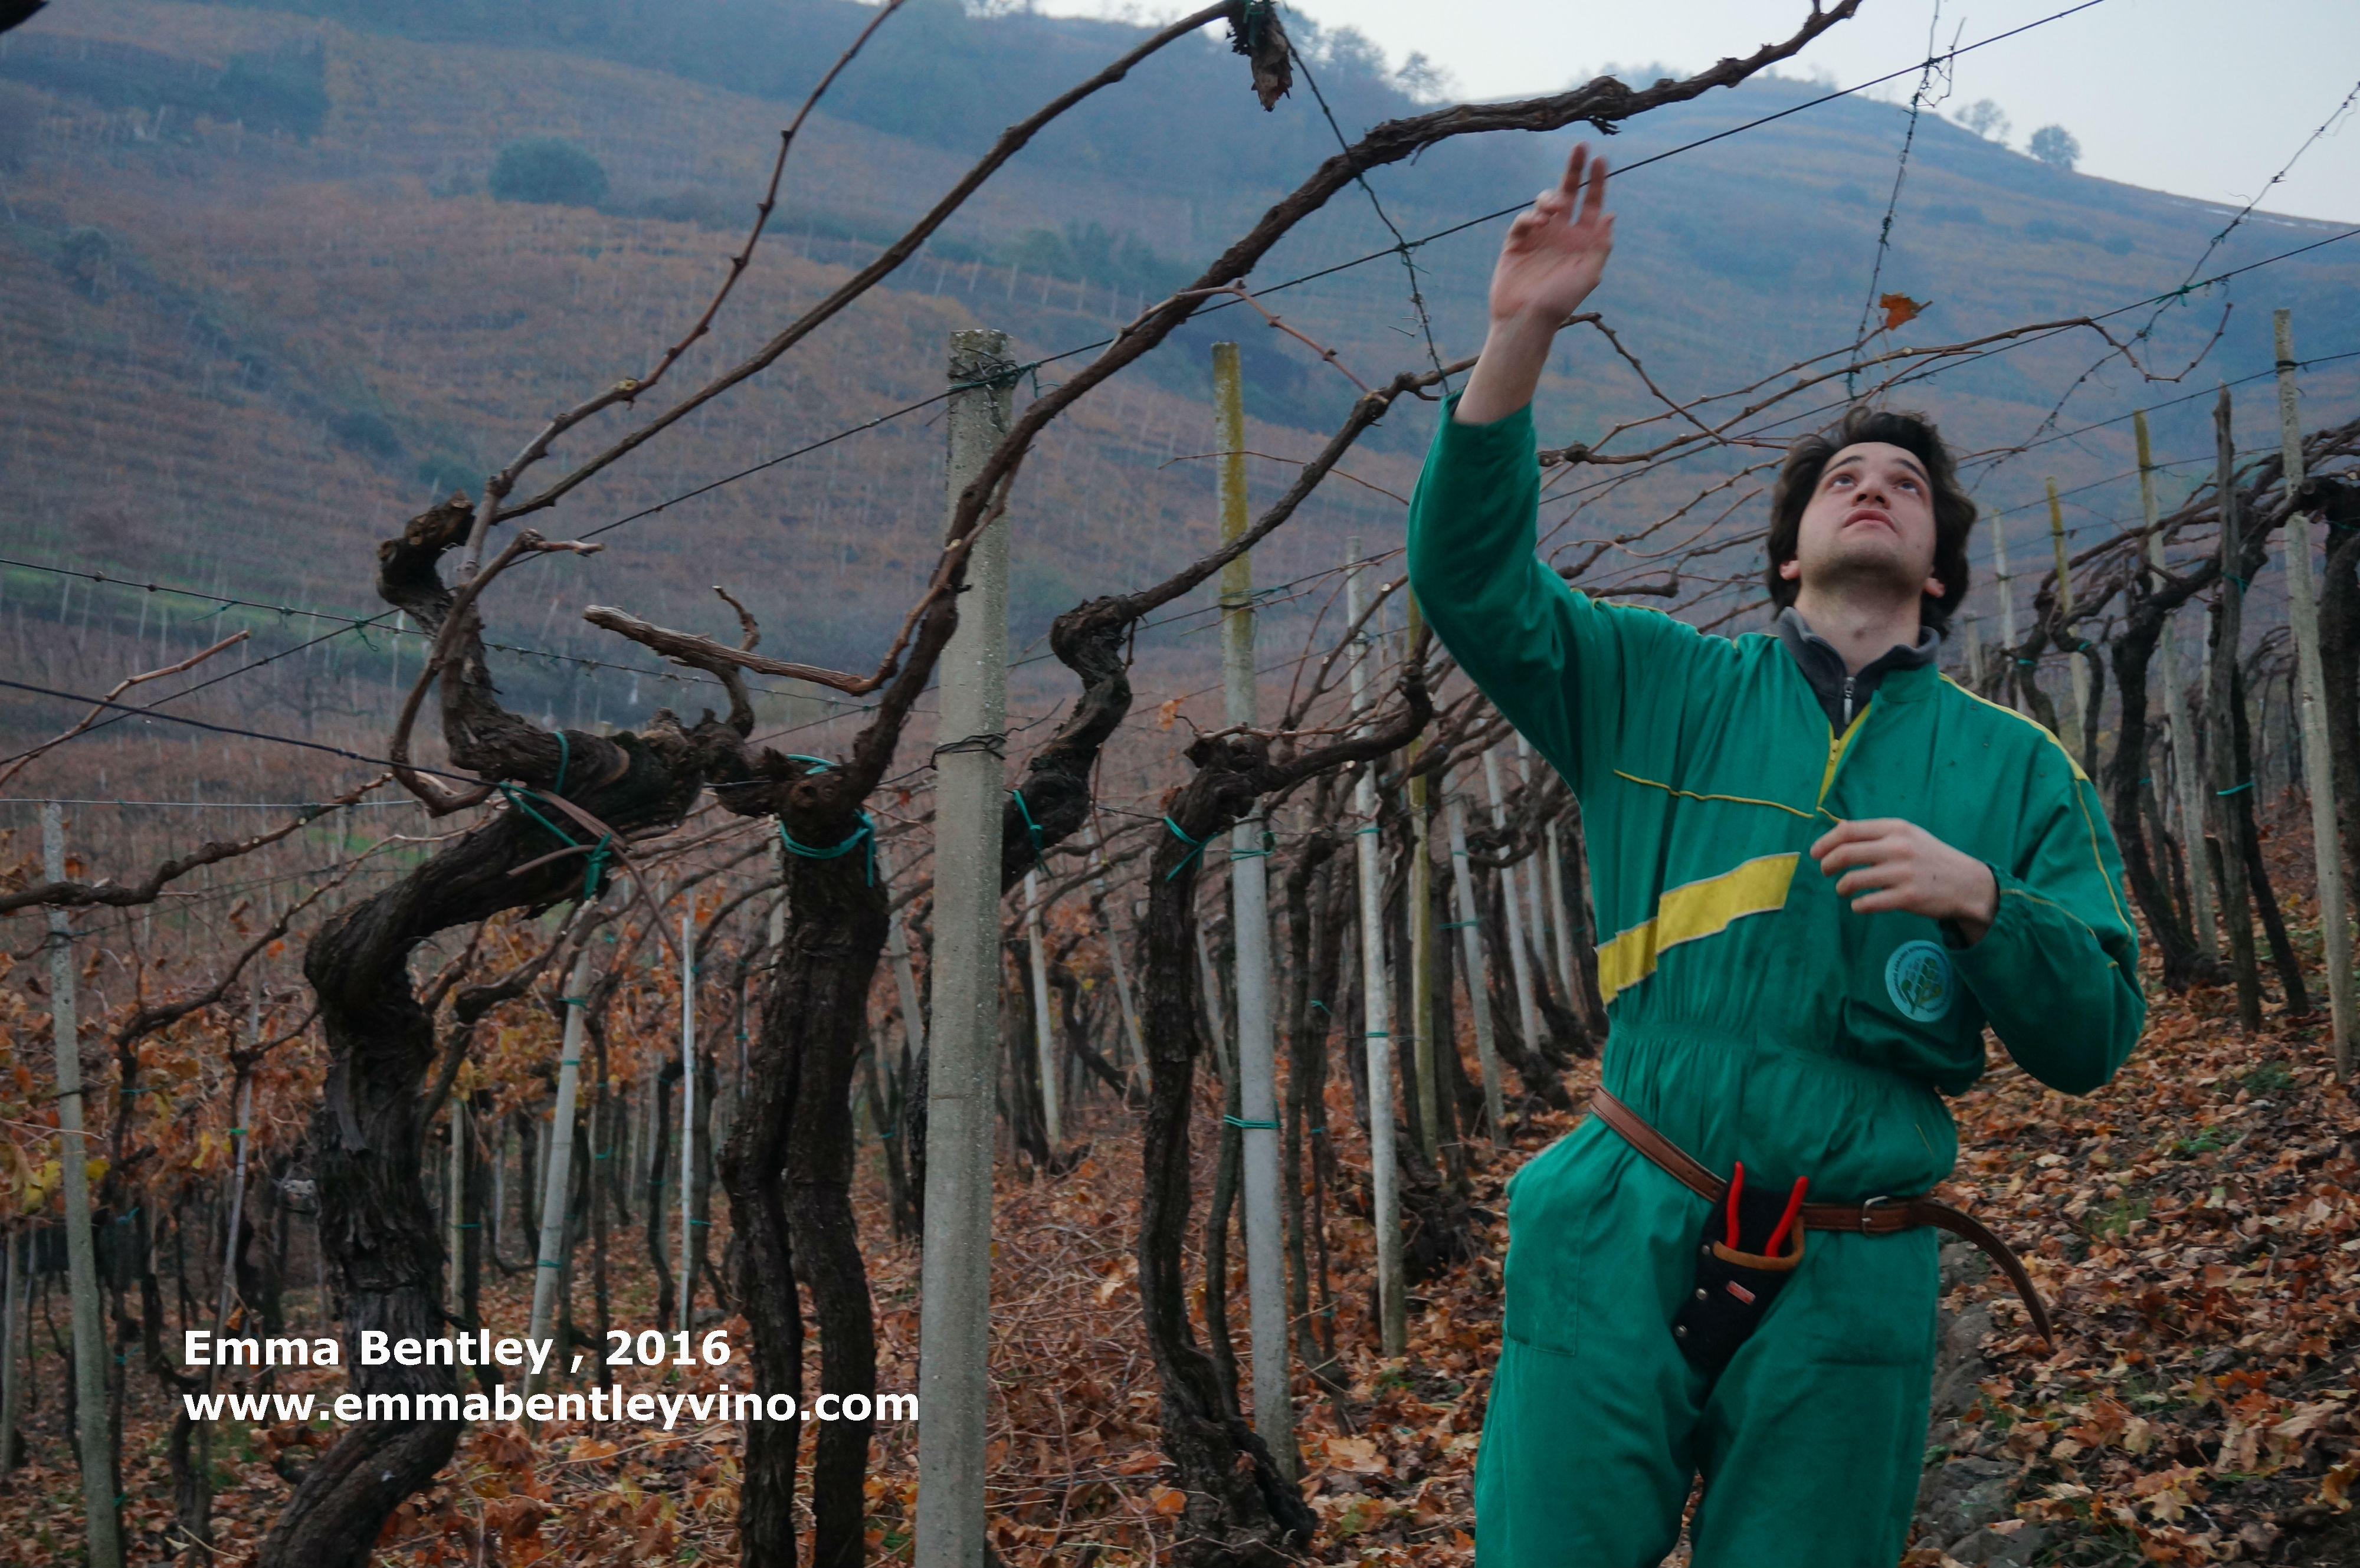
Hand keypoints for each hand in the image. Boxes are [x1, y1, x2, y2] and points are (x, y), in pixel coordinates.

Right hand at [1489, 143, 1614, 328]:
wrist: (1526, 320)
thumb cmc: (1560, 301)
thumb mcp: (1589, 273)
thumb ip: (1601, 244)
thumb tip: (1610, 214)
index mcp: (1582, 240)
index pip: (1591, 203)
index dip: (1597, 181)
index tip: (1601, 158)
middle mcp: (1561, 234)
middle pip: (1568, 193)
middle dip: (1574, 169)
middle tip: (1581, 147)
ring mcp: (1539, 236)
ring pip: (1544, 202)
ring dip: (1550, 198)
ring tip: (1554, 209)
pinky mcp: (1517, 242)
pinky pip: (1524, 220)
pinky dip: (1531, 217)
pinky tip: (1538, 223)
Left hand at [1809, 818, 1997, 943]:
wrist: (1967, 883)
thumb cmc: (1931, 858)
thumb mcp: (1908, 836)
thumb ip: (1876, 833)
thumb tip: (1837, 829)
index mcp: (1896, 828)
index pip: (1848, 830)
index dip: (1825, 842)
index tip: (1815, 853)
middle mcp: (1898, 847)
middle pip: (1845, 854)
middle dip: (1827, 865)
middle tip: (1826, 872)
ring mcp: (1903, 873)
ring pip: (1852, 880)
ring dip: (1841, 887)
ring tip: (1844, 890)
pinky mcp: (1908, 897)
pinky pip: (1868, 903)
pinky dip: (1857, 905)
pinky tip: (1859, 904)